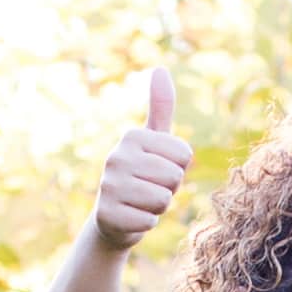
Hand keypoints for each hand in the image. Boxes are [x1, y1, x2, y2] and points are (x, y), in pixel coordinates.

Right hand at [88, 64, 190, 250]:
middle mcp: (116, 157)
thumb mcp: (153, 141)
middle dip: (169, 189)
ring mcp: (108, 186)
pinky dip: (146, 224)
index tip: (158, 171)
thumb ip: (160, 106)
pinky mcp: (107, 215)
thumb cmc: (142, 175)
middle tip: (150, 189)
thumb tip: (160, 68)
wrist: (114, 217)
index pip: (184, 155)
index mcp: (131, 136)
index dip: (178, 168)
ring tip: (141, 203)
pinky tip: (132, 218)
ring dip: (158, 207)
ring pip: (163, 200)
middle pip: (174, 176)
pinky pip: (149, 221)